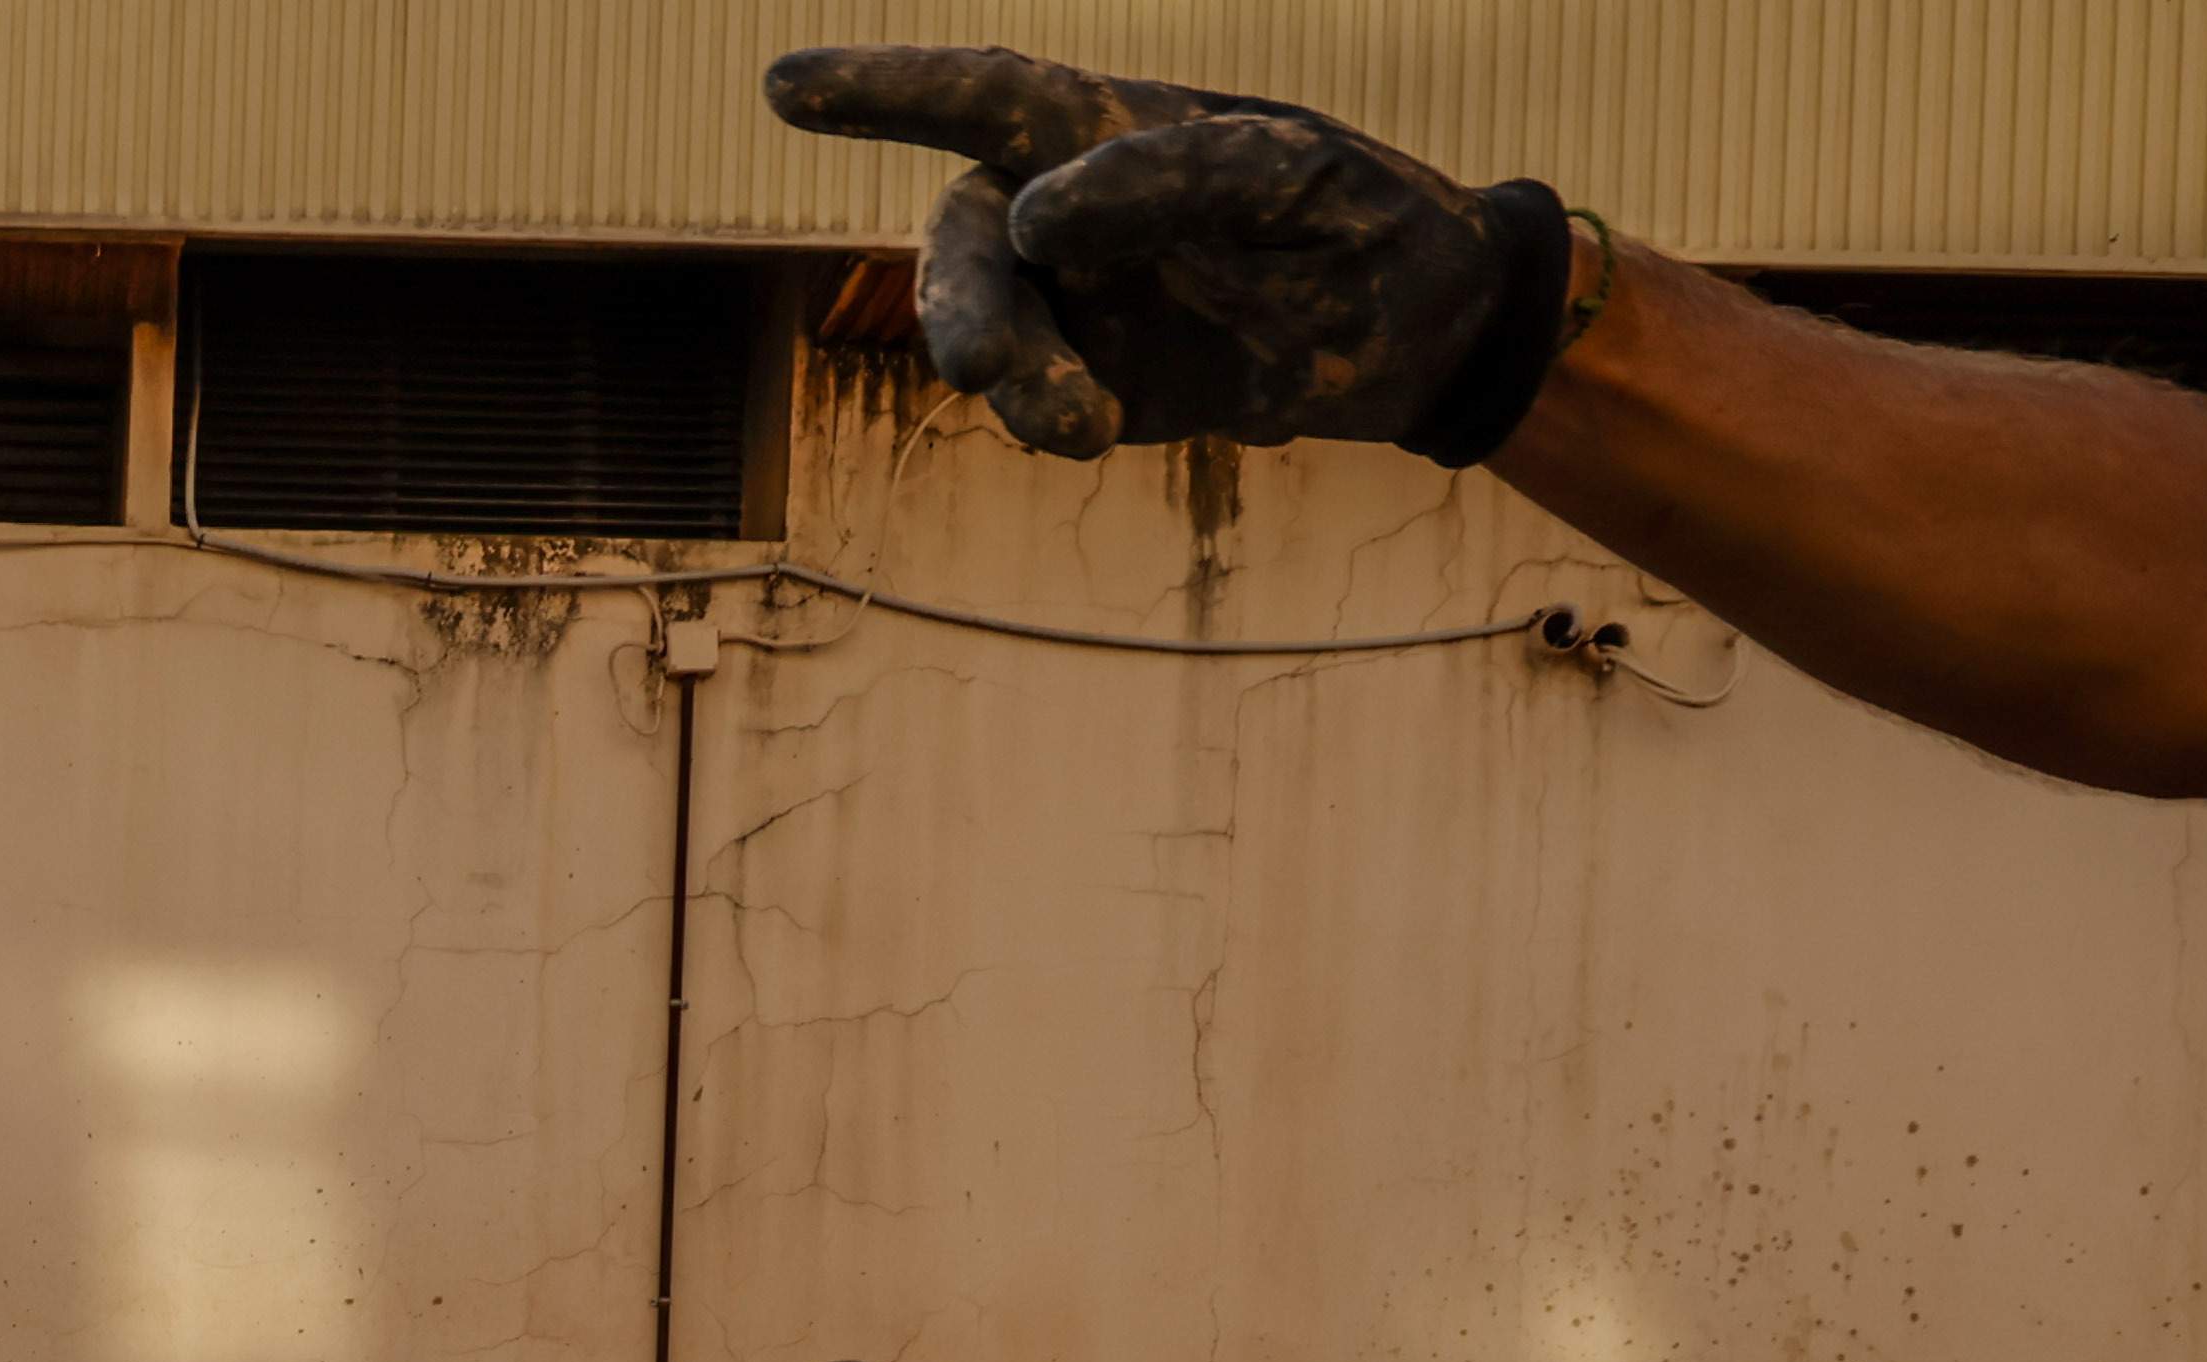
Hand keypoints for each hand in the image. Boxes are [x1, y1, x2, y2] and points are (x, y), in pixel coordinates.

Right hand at [764, 47, 1577, 464]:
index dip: (884, 90)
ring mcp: (1078, 300)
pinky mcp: (1095, 381)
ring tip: (1082, 426)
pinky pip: (1031, 399)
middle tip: (972, 367)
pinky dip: (1044, 417)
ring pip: (986, 328)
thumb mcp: (1296, 179)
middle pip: (962, 238)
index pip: (988, 96)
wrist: (1422, 333)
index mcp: (1122, 127)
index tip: (784, 86)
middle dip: (952, 301)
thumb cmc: (1364, 222)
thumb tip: (1035, 209)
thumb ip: (1173, 177)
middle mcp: (1076, 208)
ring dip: (1009, 374)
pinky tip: (1098, 430)